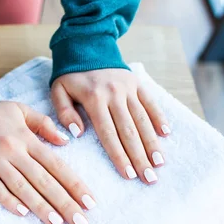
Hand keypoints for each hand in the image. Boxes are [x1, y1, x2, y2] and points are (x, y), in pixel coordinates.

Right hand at [0, 101, 95, 223]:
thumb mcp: (22, 110)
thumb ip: (45, 125)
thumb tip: (66, 142)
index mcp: (27, 138)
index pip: (56, 165)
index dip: (74, 184)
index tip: (90, 202)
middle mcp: (13, 151)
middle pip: (43, 181)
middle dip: (64, 203)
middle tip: (80, 222)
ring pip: (21, 187)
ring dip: (40, 206)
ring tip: (57, 223)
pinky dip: (8, 200)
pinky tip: (23, 213)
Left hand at [51, 69, 170, 184]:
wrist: (86, 45)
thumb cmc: (70, 75)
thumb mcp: (58, 90)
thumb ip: (63, 112)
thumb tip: (77, 134)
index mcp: (94, 99)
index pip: (108, 134)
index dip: (119, 156)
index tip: (128, 175)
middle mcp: (114, 94)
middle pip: (129, 132)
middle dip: (140, 157)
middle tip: (149, 179)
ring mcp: (128, 88)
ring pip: (142, 120)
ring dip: (152, 143)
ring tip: (159, 164)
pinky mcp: (137, 83)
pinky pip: (150, 102)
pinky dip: (159, 118)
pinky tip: (166, 135)